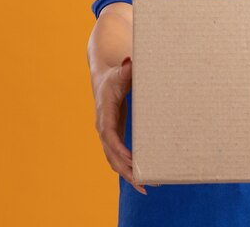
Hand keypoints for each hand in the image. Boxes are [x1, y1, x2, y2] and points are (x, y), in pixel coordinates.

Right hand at [94, 57, 148, 194]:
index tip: (131, 160)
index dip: (119, 148)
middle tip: (144, 182)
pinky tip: (142, 180)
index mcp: (104, 113)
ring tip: (146, 188)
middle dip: (126, 169)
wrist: (103, 81)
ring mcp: (107, 135)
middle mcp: (103, 128)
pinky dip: (128, 170)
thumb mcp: (120, 73)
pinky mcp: (113, 138)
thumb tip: (129, 62)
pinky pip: (118, 159)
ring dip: (128, 175)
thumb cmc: (114, 77)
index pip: (109, 135)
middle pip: (111, 154)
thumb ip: (125, 69)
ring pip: (114, 161)